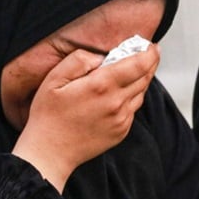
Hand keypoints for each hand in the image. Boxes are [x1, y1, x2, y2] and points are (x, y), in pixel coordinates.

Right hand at [12, 45, 159, 190]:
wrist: (50, 153)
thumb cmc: (48, 115)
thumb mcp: (54, 79)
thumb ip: (79, 60)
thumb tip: (100, 56)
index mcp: (101, 85)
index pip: (139, 64)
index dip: (149, 52)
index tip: (150, 45)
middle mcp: (116, 102)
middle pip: (145, 77)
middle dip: (149, 62)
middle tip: (146, 52)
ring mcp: (121, 119)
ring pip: (141, 93)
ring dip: (141, 79)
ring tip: (132, 70)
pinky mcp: (121, 131)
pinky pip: (133, 109)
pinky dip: (131, 97)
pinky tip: (118, 93)